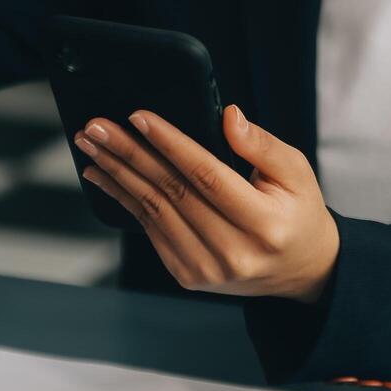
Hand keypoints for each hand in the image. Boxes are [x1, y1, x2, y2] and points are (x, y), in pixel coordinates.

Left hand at [74, 105, 339, 302]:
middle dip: (128, 153)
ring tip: (91, 145)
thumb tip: (229, 116)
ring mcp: (207, 268)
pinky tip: (104, 175)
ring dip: (116, 173)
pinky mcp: (188, 274)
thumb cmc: (297, 213)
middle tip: (96, 127)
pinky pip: (150, 229)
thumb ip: (262, 144)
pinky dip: (123, 199)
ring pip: (152, 210)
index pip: (207, 176)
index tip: (139, 116)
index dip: (170, 144)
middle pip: (171, 192)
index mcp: (264, 224)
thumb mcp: (297, 172)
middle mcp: (233, 251)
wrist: (299, 270)